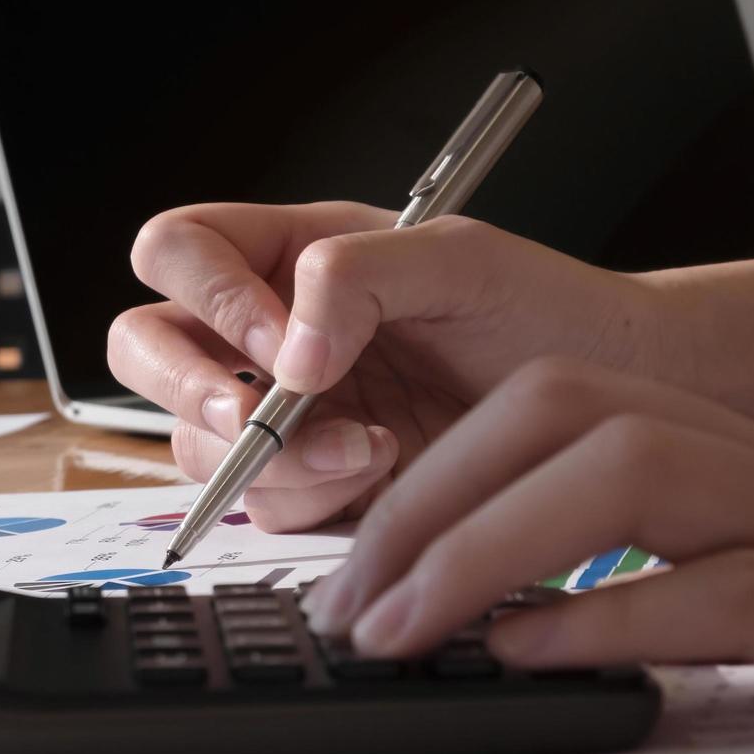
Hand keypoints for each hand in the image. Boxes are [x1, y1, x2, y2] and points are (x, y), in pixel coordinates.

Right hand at [110, 202, 753, 532]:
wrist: (609, 398)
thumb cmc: (542, 310)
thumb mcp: (458, 259)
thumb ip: (355, 277)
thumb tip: (286, 354)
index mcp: (283, 253)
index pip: (175, 251)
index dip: (204, 294)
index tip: (279, 338)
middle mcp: (263, 332)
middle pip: (143, 349)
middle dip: (189, 389)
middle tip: (257, 416)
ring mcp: (279, 413)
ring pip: (196, 440)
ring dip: (271, 456)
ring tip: (371, 445)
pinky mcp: (309, 484)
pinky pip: (259, 502)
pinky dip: (310, 497)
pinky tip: (383, 470)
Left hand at [302, 357, 753, 722]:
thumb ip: (640, 550)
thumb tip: (495, 601)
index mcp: (725, 444)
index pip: (545, 407)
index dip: (434, 472)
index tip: (353, 557)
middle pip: (562, 418)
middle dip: (428, 505)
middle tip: (345, 601)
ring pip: (629, 476)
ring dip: (487, 549)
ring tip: (400, 626)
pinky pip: (733, 588)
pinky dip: (615, 613)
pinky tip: (529, 650)